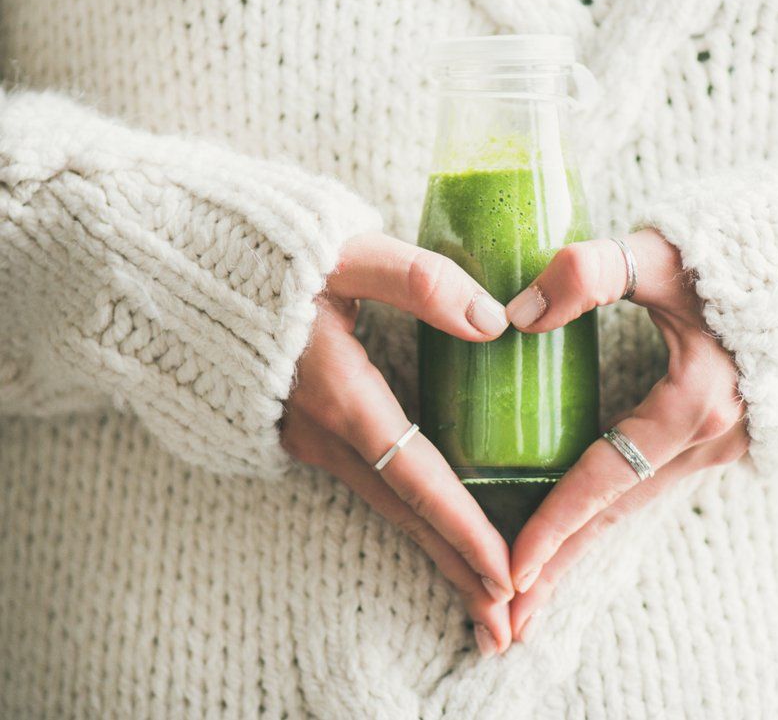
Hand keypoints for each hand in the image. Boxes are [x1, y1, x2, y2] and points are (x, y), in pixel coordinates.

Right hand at [280, 232, 514, 655]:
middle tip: (504, 627)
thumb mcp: (343, 254)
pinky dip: (408, 519)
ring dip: (434, 551)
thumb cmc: (261, 257)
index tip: (505, 576)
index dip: (463, 528)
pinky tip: (431, 532)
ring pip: (385, 505)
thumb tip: (492, 322)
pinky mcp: (300, 430)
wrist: (169, 275)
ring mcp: (306, 437)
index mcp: (342, 394)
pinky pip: (366, 486)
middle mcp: (324, 432)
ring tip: (477, 597)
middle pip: (404, 514)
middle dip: (456, 569)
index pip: (417, 479)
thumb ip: (418, 282)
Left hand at [504, 229, 748, 641]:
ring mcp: (728, 443)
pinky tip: (589, 523)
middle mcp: (713, 440)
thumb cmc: (754, 251)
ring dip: (586, 543)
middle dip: (561, 566)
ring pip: (638, 504)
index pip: (603, 480)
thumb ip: (589, 272)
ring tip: (538, 585)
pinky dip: (616, 511)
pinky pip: (658, 484)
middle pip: (617, 515)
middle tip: (507, 619)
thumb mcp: (666, 253)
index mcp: (694, 405)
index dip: (552, 525)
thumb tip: (516, 315)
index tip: (507, 568)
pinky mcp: (731, 434)